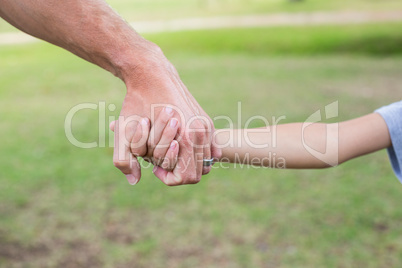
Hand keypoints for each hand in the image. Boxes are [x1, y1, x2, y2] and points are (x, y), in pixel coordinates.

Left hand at [113, 45, 220, 185]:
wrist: (152, 73)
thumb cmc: (137, 102)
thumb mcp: (124, 132)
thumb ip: (124, 160)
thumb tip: (134, 181)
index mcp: (187, 138)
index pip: (187, 177)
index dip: (168, 177)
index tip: (155, 167)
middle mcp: (201, 132)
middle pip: (199, 172)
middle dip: (179, 171)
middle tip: (160, 161)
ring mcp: (206, 125)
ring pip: (205, 160)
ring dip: (187, 161)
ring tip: (168, 152)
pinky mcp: (206, 119)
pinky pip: (208, 147)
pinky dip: (196, 152)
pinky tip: (178, 145)